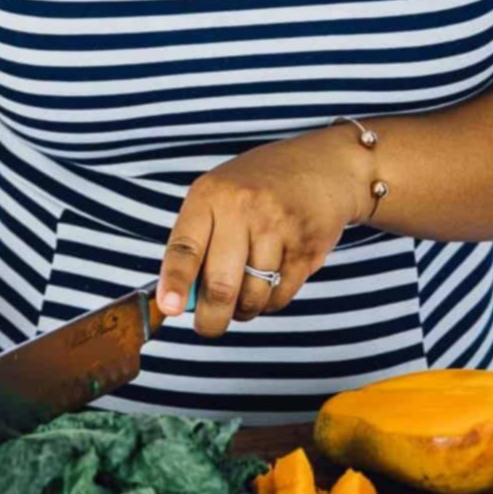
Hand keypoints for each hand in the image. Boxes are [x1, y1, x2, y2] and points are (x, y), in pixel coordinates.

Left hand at [156, 127, 371, 337]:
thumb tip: (180, 301)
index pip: (185, 248)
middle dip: (211, 320)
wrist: (322, 166)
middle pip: (220, 286)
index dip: (174, 283)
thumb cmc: (258, 188)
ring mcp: (278, 228)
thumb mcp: (219, 197)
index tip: (169, 308)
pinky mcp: (307, 247)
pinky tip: (271, 280)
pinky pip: (280, 297)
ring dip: (244, 309)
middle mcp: (243, 209)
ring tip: (244, 294)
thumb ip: (199, 241)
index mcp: (210, 195)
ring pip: (252, 297)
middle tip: (208, 327)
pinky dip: (270, 302)